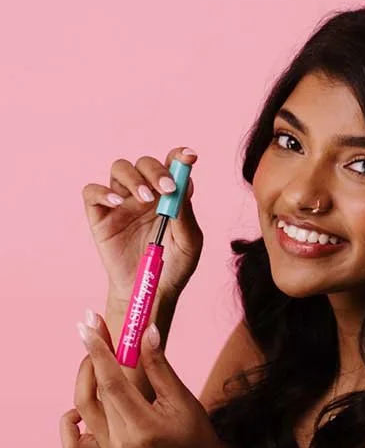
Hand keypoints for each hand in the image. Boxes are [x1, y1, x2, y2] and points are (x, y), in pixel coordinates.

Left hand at [60, 311, 228, 447]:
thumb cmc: (196, 436)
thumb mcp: (183, 398)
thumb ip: (160, 365)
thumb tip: (146, 330)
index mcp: (143, 426)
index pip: (111, 382)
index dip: (99, 350)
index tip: (89, 322)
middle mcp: (120, 441)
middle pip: (94, 391)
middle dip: (93, 354)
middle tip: (97, 328)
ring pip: (82, 407)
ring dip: (86, 376)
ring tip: (100, 355)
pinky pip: (74, 441)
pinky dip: (71, 419)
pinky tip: (82, 405)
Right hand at [82, 146, 202, 303]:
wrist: (149, 291)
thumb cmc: (173, 266)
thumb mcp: (188, 243)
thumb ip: (185, 215)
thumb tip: (183, 188)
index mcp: (169, 194)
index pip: (172, 164)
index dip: (179, 155)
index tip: (189, 156)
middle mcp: (145, 192)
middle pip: (145, 163)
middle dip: (156, 171)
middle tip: (167, 189)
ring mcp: (121, 202)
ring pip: (120, 168)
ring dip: (134, 178)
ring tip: (145, 199)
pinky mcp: (100, 215)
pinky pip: (92, 192)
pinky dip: (103, 192)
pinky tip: (117, 203)